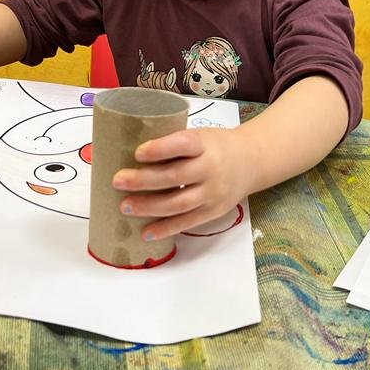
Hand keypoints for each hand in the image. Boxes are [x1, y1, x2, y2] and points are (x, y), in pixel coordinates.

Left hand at [111, 127, 250, 240]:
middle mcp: (211, 168)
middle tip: (117, 181)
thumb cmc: (214, 146)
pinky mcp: (214, 211)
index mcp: (204, 144)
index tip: (137, 152)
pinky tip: (145, 232)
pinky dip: (165, 229)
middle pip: (175, 176)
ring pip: (179, 203)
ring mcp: (213, 192)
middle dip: (143, 181)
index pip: (182, 144)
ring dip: (149, 207)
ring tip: (125, 206)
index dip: (160, 149)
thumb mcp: (199, 136)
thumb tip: (126, 155)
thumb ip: (172, 146)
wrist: (251, 161)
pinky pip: (187, 222)